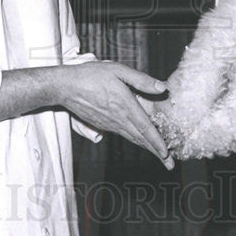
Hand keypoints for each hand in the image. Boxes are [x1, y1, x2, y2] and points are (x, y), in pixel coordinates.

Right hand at [56, 61, 173, 169]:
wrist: (65, 87)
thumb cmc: (91, 75)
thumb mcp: (118, 70)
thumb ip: (141, 79)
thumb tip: (162, 87)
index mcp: (125, 105)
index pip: (144, 128)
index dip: (157, 142)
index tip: (166, 153)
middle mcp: (118, 118)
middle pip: (141, 139)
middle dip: (156, 152)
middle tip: (169, 164)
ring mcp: (110, 124)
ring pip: (132, 138)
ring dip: (147, 148)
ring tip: (159, 156)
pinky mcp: (103, 125)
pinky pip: (123, 134)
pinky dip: (135, 140)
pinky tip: (140, 141)